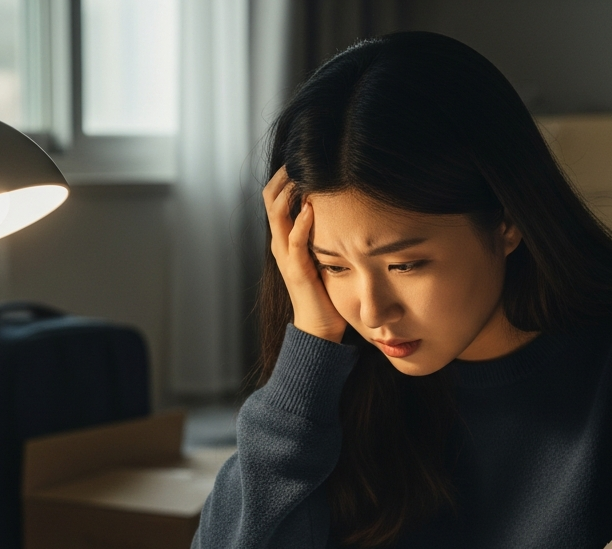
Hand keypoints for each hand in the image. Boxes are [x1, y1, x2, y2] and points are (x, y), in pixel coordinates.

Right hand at [263, 166, 346, 342]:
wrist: (319, 328)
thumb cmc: (324, 291)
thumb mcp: (322, 253)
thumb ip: (324, 233)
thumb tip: (341, 209)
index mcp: (285, 238)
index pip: (275, 196)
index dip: (284, 174)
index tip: (302, 157)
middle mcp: (280, 243)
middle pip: (269, 198)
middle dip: (284, 175)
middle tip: (300, 158)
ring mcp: (286, 256)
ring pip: (277, 214)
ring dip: (289, 191)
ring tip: (302, 174)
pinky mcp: (297, 270)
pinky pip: (295, 241)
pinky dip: (301, 222)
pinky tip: (311, 208)